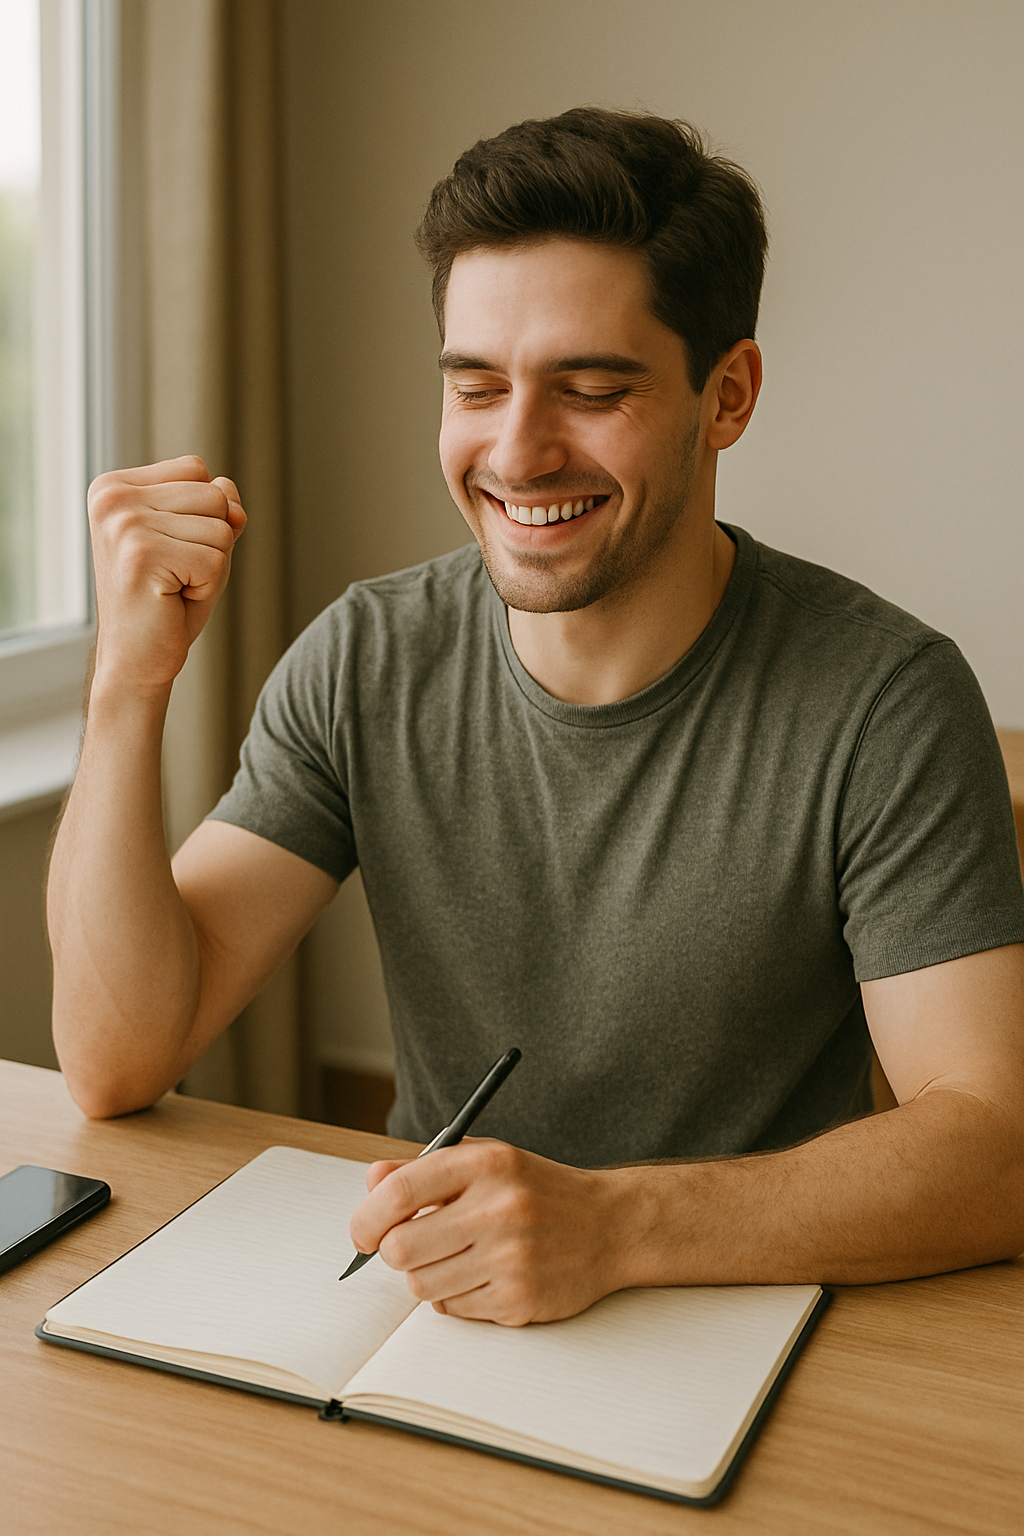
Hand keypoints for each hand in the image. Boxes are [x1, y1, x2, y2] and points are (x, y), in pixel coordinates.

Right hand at [88, 456, 245, 694]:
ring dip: (211, 566)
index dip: (203, 515)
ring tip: (174, 586)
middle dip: (211, 542)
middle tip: (175, 574)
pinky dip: (209, 587)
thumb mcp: (198, 541)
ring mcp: (124, 523)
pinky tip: (174, 599)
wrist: (136, 660)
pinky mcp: (142, 553)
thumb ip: (217, 507)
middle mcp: (112, 497)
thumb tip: (229, 492)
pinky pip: (217, 558)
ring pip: (221, 527)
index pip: (197, 469)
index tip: (170, 550)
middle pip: (214, 494)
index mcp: (115, 486)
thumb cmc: (167, 601)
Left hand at [349, 1139, 624, 1325]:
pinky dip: (457, 1298)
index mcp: (487, 1163)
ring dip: (427, 1277)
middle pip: (401, 1248)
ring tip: (456, 1258)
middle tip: (409, 1246)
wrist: (610, 1226)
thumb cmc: (537, 1191)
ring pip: (422, 1286)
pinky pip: (453, 1310)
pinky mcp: (520, 1301)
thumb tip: (372, 1181)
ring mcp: (511, 1258)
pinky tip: (485, 1276)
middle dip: (394, 1252)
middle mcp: (499, 1208)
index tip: (364, 1231)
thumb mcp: (486, 1160)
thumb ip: (426, 1168)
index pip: (400, 1192)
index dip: (367, 1217)